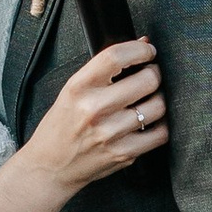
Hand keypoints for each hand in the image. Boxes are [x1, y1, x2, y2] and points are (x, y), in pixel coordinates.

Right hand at [30, 38, 166, 196]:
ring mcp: (111, 133)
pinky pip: (160, 133)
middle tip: (149, 76)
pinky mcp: (124, 153)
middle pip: (147, 80)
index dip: (140, 49)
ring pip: (158, 106)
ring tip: (147, 100)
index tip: (147, 51)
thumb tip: (143, 44)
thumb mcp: (72, 91)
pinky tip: (149, 123)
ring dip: (158, 100)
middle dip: (154, 74)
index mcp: (78, 87)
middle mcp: (94, 109)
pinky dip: (160, 125)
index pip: (116, 56)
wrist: (51, 166)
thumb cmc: (62, 125)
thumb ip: (104, 70)